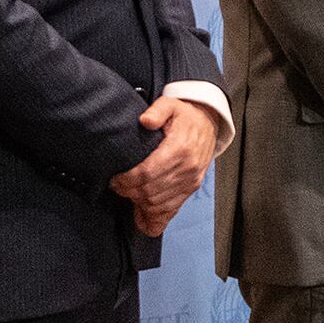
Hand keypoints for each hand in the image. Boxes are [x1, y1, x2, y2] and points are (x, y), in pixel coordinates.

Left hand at [111, 94, 213, 237]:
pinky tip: (142, 218)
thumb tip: (146, 120)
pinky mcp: (192, 188)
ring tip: (128, 194)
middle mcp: (188, 168)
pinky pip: (172, 209)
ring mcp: (191, 180)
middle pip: (150, 191)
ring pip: (159, 204)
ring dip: (139, 203)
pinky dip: (156, 218)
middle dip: (128, 192)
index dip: (127, 180)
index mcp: (180, 148)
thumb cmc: (185, 116)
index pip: (147, 173)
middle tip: (117, 185)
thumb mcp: (170, 104)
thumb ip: (157, 110)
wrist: (208, 123)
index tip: (115, 177)